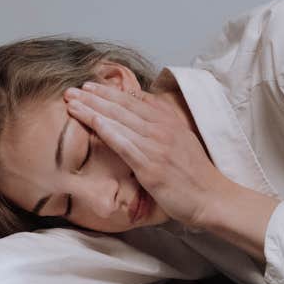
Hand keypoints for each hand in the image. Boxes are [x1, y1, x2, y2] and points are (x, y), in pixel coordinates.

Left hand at [65, 81, 228, 226]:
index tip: (89, 86)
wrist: (212, 198)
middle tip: (72, 89)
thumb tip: (141, 115)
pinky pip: (124, 143)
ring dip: (92, 109)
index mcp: (169, 121)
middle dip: (94, 96)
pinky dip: (107, 129)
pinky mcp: (151, 166)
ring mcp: (157, 146)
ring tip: (71, 101)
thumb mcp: (181, 141)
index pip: (134, 99)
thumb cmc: (195, 174)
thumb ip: (162, 126)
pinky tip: (92, 121)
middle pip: (122, 106)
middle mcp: (162, 128)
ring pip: (119, 120)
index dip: (109, 91)